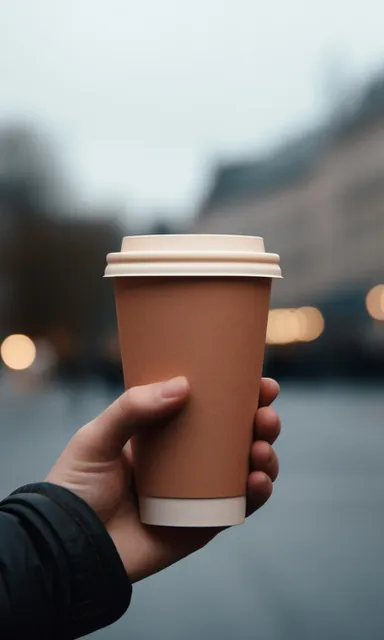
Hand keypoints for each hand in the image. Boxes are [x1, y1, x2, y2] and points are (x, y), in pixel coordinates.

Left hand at [46, 377, 279, 581]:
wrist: (69, 548)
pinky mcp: (201, 525)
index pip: (210, 409)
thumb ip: (132, 409)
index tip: (261, 383)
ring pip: (245, 469)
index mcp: (165, 434)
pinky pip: (238, 507)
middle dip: (261, 423)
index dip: (240, 395)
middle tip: (265, 415)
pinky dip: (257, 494)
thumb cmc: (75, 488)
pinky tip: (258, 480)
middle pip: (236, 437)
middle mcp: (186, 461)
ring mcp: (197, 492)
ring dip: (266, 456)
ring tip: (262, 448)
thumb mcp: (97, 438)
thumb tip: (183, 385)